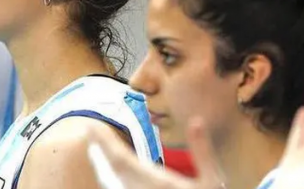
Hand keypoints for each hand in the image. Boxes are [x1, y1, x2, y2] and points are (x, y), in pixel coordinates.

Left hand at [86, 118, 223, 188]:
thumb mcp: (212, 180)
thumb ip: (202, 151)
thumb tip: (197, 120)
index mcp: (156, 182)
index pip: (121, 159)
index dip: (104, 142)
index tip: (91, 127)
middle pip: (113, 170)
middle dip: (101, 150)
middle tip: (91, 133)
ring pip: (115, 183)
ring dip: (104, 165)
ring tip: (97, 150)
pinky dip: (113, 180)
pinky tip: (112, 175)